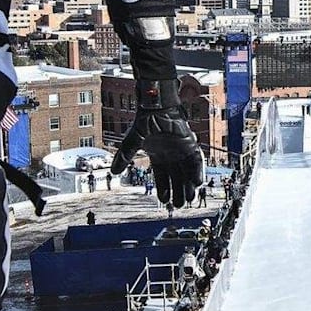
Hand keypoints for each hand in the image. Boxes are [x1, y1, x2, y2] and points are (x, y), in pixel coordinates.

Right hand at [110, 80, 203, 207]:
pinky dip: (196, 171)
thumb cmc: (145, 120)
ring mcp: (181, 150)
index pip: (162, 177)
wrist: (156, 106)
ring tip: (190, 198)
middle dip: (178, 191)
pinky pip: (196, 160)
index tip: (163, 200)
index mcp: (158, 156)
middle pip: (176, 178)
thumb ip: (124, 157)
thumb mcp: (132, 142)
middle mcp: (171, 155)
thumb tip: (113, 172)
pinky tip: (197, 182)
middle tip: (179, 204)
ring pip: (187, 172)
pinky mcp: (190, 144)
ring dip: (189, 185)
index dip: (163, 188)